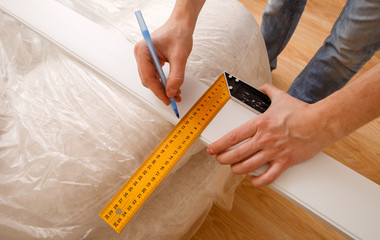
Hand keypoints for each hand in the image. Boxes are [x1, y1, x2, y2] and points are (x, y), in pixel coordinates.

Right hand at [134, 18, 193, 104]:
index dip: (158, 91)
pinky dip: (164, 83)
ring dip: (163, 88)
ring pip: (152, 80)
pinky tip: (173, 87)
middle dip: (161, 91)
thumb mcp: (180, 56)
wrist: (181, 25)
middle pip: (148, 80)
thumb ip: (176, 76)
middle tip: (174, 99)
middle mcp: (141, 55)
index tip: (168, 100)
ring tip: (176, 94)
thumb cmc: (179, 34)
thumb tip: (171, 92)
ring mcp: (145, 58)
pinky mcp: (151, 61)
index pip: (148, 77)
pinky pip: (155, 76)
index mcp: (143, 51)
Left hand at [207, 84, 334, 186]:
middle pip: (236, 154)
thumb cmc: (301, 112)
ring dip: (237, 169)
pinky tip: (253, 180)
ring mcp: (274, 152)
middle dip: (224, 159)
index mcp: (260, 124)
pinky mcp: (285, 162)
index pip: (233, 137)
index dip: (219, 145)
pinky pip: (268, 177)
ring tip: (234, 168)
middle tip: (220, 159)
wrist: (321, 123)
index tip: (212, 149)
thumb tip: (263, 87)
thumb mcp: (281, 97)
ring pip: (248, 166)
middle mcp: (264, 139)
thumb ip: (268, 92)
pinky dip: (258, 181)